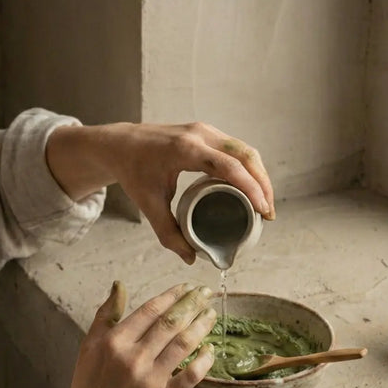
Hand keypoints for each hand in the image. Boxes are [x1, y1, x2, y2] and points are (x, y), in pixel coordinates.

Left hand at [46, 120, 275, 263]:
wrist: (120, 143)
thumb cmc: (133, 170)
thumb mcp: (148, 203)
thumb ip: (167, 232)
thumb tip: (190, 257)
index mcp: (186, 149)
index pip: (229, 167)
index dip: (251, 188)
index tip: (262, 210)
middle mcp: (200, 134)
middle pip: (246, 155)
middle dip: (263, 184)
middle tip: (267, 214)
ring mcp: (204, 130)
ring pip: (244, 150)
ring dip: (259, 176)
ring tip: (263, 205)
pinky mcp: (206, 133)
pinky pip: (236, 148)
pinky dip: (248, 168)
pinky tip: (252, 188)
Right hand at [60, 281, 215, 387]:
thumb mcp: (88, 349)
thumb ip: (105, 315)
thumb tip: (119, 285)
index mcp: (113, 342)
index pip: (150, 310)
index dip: (172, 295)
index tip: (186, 287)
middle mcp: (133, 358)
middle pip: (171, 322)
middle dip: (192, 303)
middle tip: (206, 292)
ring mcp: (150, 379)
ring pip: (184, 343)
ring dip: (201, 325)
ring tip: (211, 314)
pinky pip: (191, 375)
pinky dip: (204, 360)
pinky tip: (211, 349)